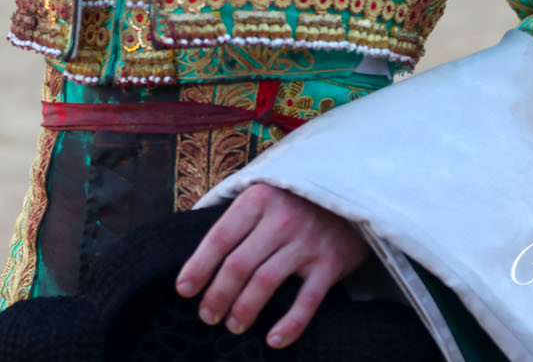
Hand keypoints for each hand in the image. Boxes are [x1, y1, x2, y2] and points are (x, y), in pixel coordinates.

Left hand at [175, 184, 368, 348]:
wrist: (349, 192)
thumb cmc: (295, 200)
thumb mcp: (264, 193)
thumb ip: (236, 216)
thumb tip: (195, 248)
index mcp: (258, 198)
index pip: (220, 237)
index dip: (199, 266)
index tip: (183, 290)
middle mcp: (281, 219)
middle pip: (239, 264)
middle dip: (218, 295)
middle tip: (207, 316)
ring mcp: (307, 241)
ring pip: (266, 282)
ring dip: (244, 310)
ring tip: (233, 327)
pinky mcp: (330, 262)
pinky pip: (307, 300)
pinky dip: (289, 324)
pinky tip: (273, 340)